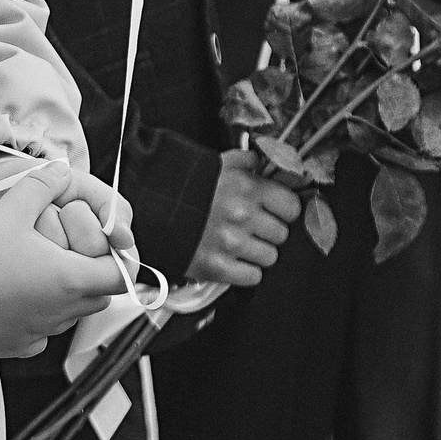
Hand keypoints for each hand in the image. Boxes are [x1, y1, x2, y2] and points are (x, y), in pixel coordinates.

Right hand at [0, 163, 135, 357]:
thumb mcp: (12, 210)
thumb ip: (42, 185)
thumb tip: (59, 171)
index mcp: (69, 280)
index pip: (119, 276)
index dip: (117, 258)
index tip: (104, 246)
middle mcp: (61, 312)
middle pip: (99, 295)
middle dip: (92, 273)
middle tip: (68, 251)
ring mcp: (40, 332)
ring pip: (71, 314)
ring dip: (65, 294)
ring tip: (37, 270)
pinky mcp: (19, 345)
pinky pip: (42, 332)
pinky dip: (38, 314)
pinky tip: (16, 296)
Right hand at [187, 149, 300, 287]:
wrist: (149, 207)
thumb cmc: (184, 185)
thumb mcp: (218, 164)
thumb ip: (247, 162)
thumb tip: (267, 164)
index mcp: (245, 186)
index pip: (291, 206)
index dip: (283, 209)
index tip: (274, 211)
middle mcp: (242, 215)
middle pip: (281, 234)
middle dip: (267, 231)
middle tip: (250, 227)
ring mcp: (231, 243)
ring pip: (269, 257)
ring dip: (256, 252)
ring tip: (238, 243)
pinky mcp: (217, 267)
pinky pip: (253, 276)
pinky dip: (245, 271)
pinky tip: (232, 259)